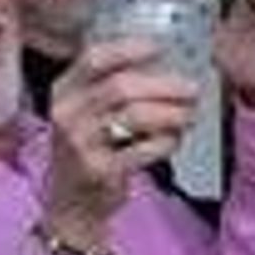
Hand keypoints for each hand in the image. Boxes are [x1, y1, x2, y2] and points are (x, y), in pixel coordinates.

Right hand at [44, 37, 199, 249]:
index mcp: (63, 92)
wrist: (70, 206)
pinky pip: (143, 149)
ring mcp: (81, 145)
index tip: (160, 48)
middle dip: (165, 85)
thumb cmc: (87, 153)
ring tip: (189, 115)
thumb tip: (162, 67)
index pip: (94, 58)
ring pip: (135, 116)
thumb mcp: (83, 115)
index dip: (130, 49)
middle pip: (121, 86)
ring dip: (171, 113)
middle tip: (192, 89)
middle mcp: (67, 115)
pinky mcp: (100, 171)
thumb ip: (108, 89)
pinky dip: (166, 142)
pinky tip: (174, 140)